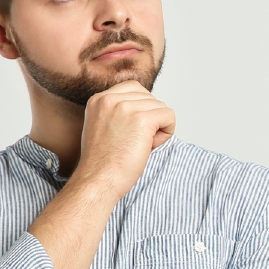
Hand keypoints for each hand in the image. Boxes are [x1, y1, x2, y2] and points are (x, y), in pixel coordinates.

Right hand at [70, 81, 175, 199]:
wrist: (98, 180)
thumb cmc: (103, 162)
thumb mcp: (103, 126)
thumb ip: (118, 112)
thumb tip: (146, 105)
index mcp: (99, 99)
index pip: (134, 88)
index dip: (141, 109)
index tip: (132, 130)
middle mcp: (110, 99)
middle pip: (150, 97)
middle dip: (150, 119)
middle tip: (135, 141)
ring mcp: (125, 108)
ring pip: (161, 107)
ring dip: (158, 127)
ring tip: (140, 145)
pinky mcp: (142, 120)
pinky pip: (169, 116)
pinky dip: (167, 132)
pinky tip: (151, 146)